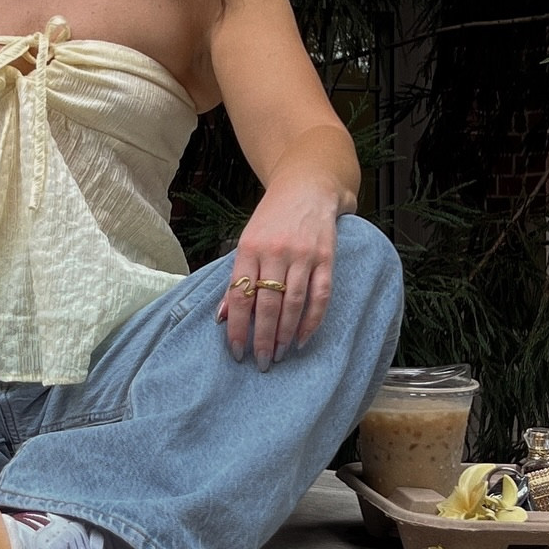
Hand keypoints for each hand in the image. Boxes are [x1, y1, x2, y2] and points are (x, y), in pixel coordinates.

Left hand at [216, 182, 340, 369]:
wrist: (308, 186)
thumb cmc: (272, 219)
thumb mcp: (247, 241)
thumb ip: (236, 278)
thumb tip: (222, 317)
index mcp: (249, 249)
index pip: (240, 296)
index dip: (237, 327)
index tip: (236, 351)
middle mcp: (275, 252)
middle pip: (266, 304)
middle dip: (262, 338)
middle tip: (260, 362)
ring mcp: (303, 255)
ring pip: (292, 303)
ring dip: (284, 334)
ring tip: (278, 354)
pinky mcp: (326, 257)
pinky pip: (320, 295)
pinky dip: (311, 320)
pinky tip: (302, 338)